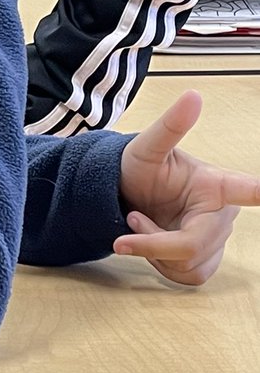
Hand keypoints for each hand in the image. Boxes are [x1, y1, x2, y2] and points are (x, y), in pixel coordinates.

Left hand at [115, 90, 259, 284]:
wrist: (124, 194)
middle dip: (154, 238)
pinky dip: (161, 265)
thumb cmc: (139, 168)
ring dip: (155, 252)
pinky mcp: (205, 260)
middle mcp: (223, 214)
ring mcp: (216, 239)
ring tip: (142, 226)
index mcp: (217, 185)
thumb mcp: (147, 147)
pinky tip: (152, 246)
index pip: (249, 190)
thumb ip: (170, 126)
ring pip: (188, 264)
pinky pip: (187, 276)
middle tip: (133, 218)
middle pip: (193, 244)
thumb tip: (192, 96)